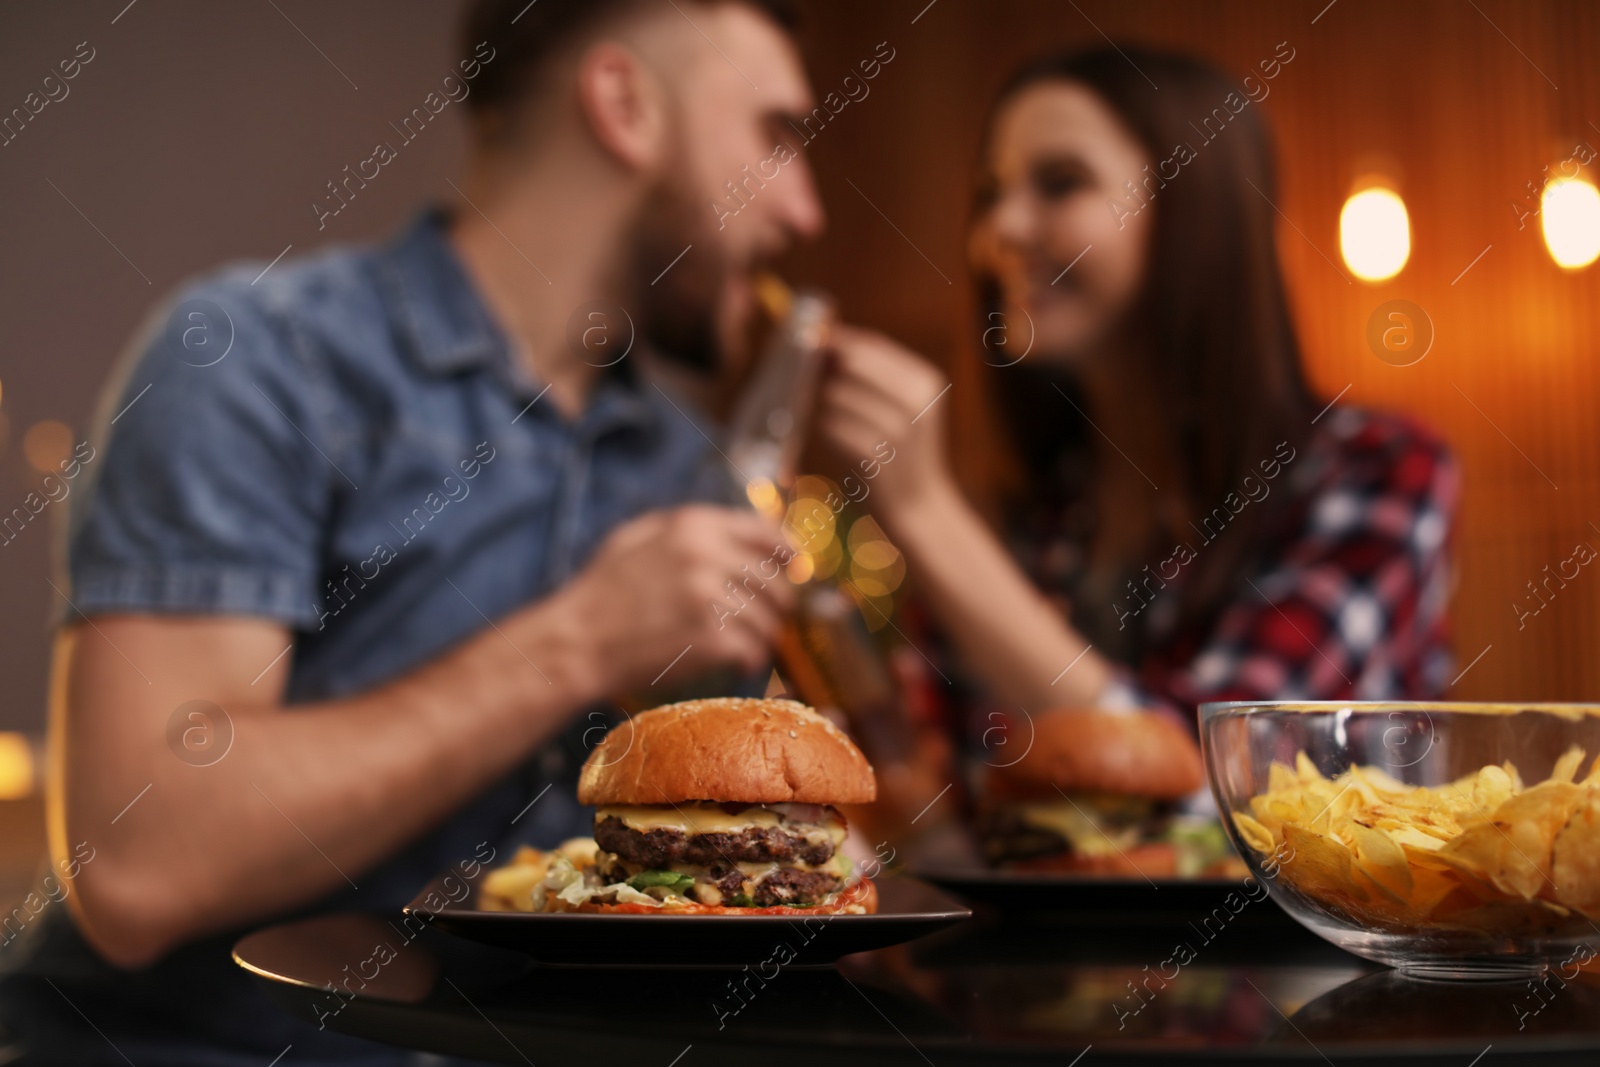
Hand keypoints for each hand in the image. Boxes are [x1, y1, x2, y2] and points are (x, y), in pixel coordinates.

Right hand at [559, 505, 795, 692]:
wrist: (576, 642)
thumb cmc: (601, 591)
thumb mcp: (635, 537)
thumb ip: (685, 527)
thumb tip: (738, 531)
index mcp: (693, 526)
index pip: (764, 531)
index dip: (786, 550)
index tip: (794, 565)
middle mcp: (707, 556)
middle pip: (773, 579)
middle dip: (780, 600)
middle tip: (774, 615)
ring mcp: (711, 598)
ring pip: (767, 617)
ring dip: (765, 633)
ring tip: (752, 643)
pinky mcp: (712, 639)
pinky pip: (753, 648)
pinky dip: (751, 658)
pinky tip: (740, 662)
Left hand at [816, 324, 954, 522]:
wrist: (920, 506)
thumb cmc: (901, 451)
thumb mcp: (906, 407)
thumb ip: (873, 374)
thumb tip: (827, 342)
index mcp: (924, 382)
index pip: (873, 345)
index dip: (838, 339)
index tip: (813, 337)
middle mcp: (916, 402)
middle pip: (852, 363)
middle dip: (826, 366)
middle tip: (810, 373)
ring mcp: (897, 430)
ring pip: (836, 394)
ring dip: (824, 404)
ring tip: (834, 418)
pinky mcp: (875, 456)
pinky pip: (831, 426)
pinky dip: (827, 429)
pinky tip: (836, 439)